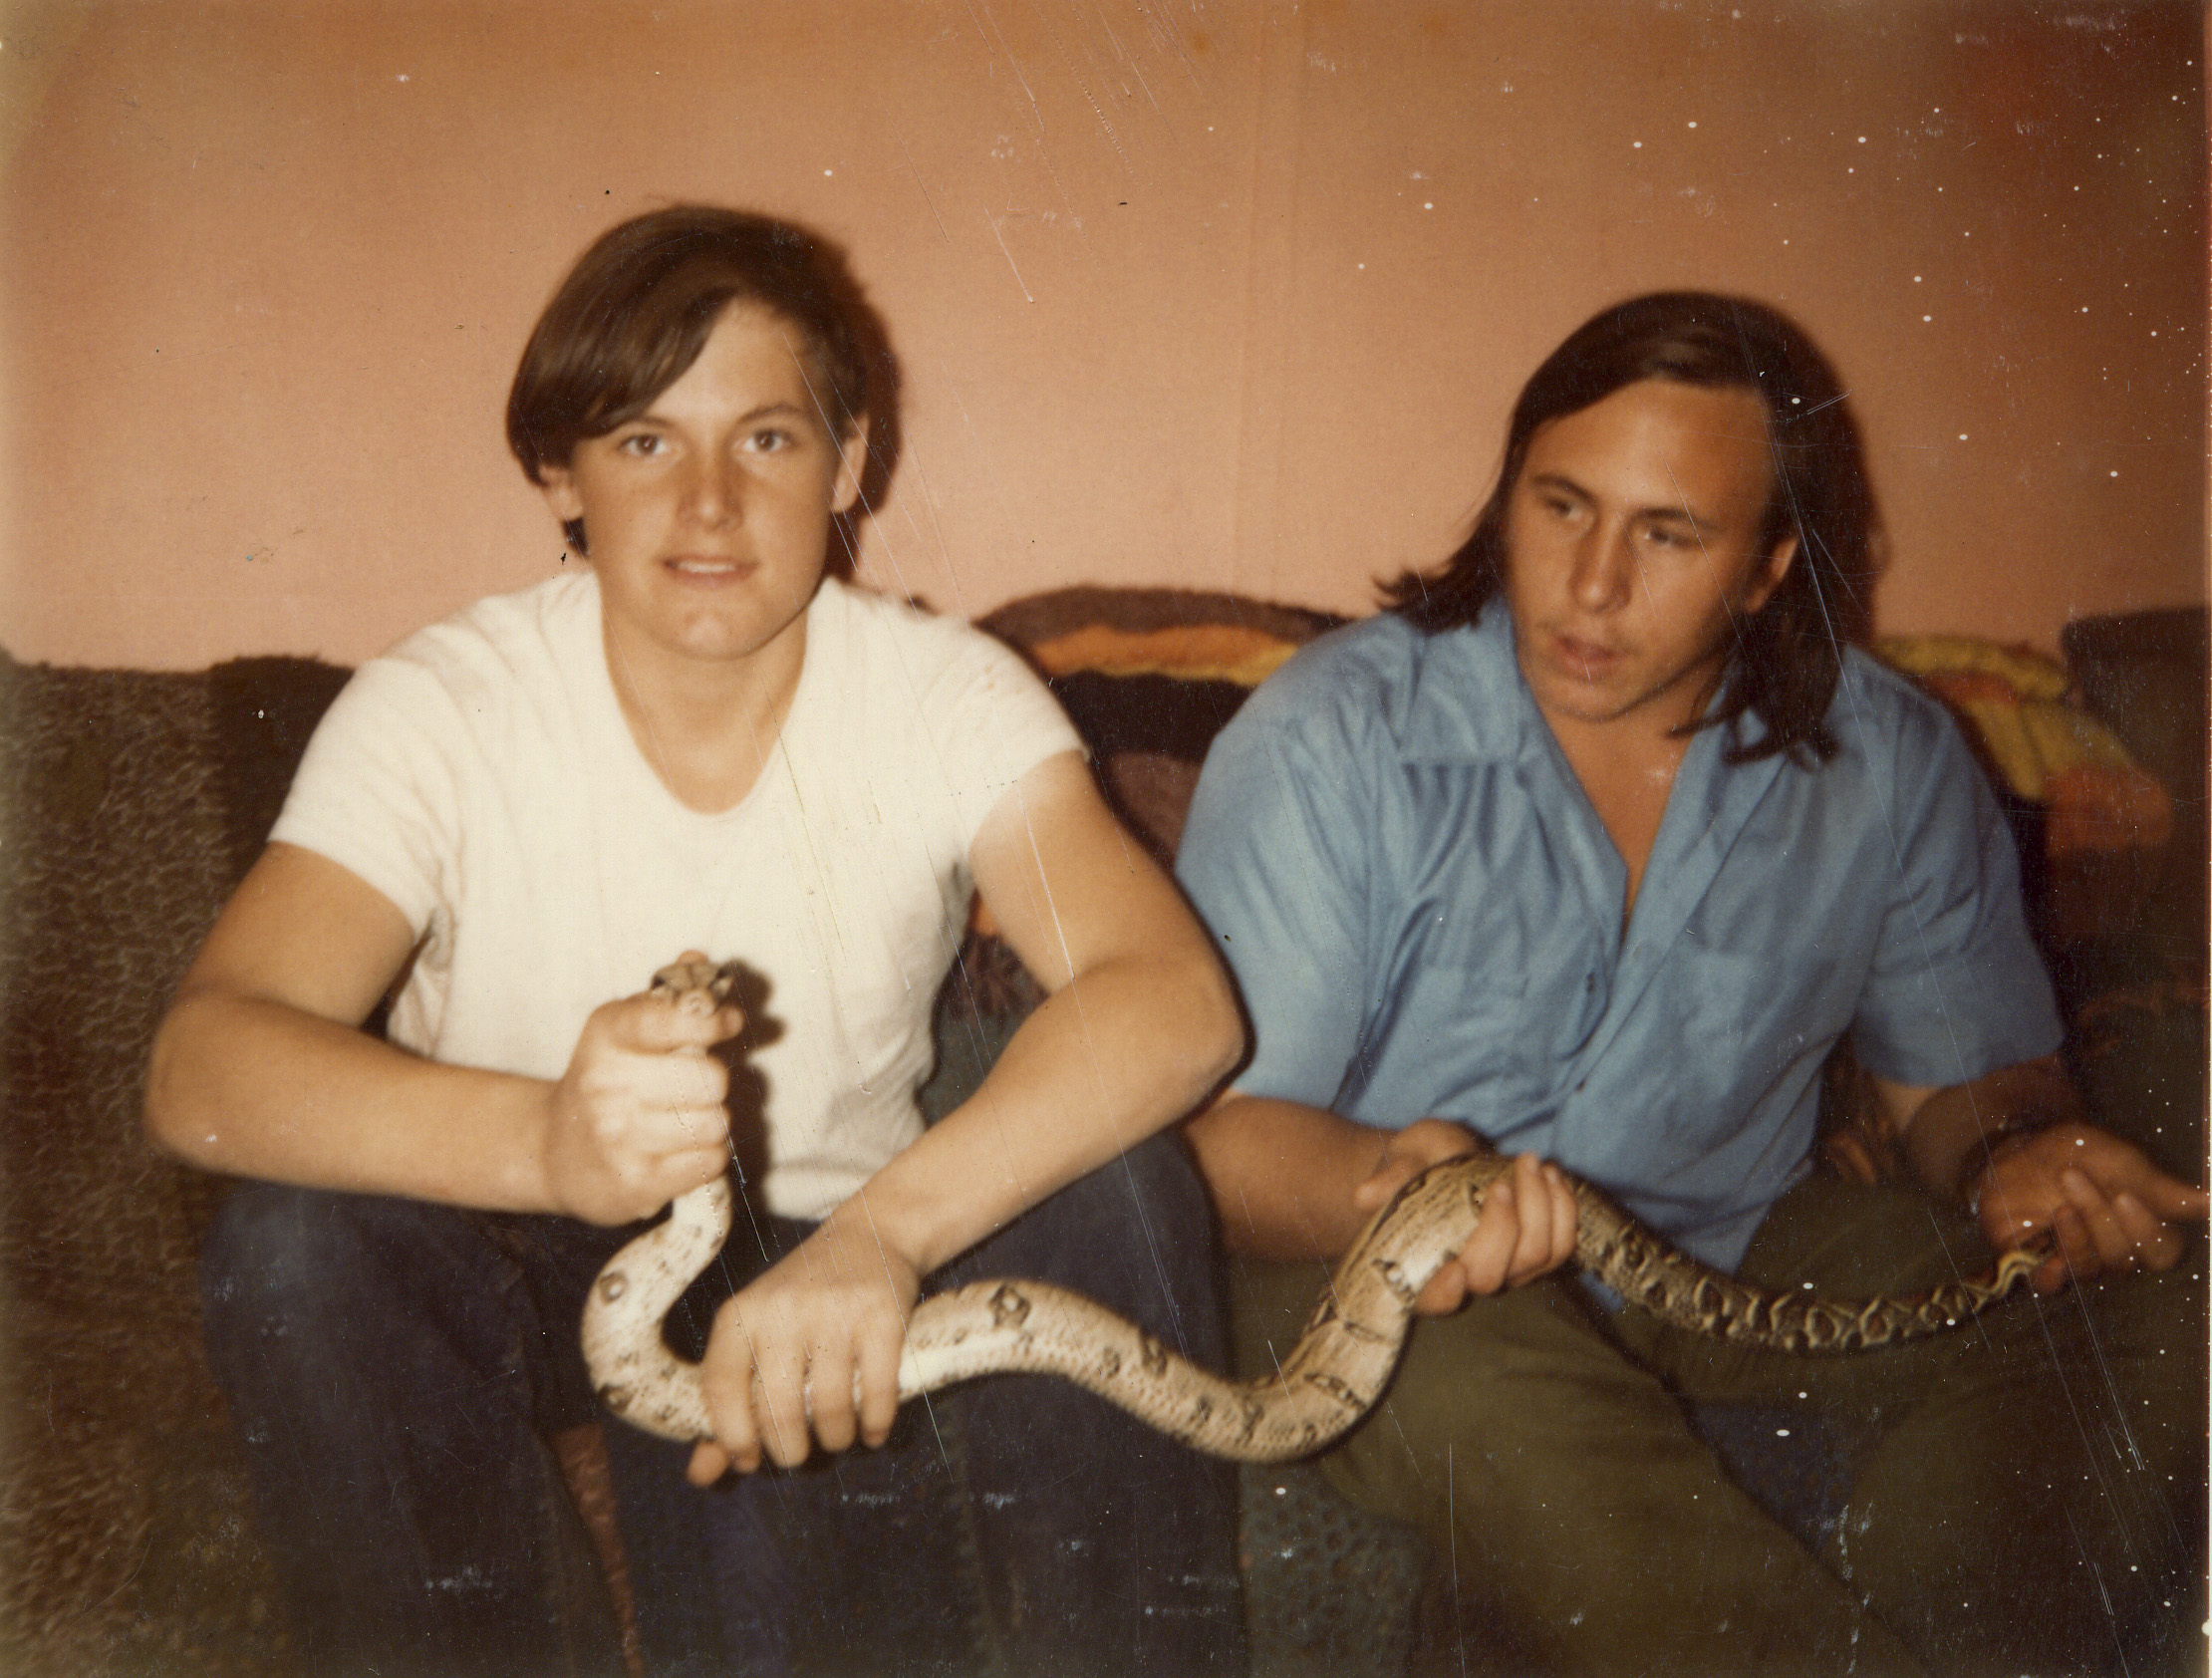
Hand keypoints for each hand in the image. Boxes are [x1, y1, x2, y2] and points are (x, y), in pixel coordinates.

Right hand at [540, 952, 741, 1225]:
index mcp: (607, 1033)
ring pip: (716, 1123)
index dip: (714, 1021)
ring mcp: (617, 1137)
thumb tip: (697, 958)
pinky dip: (707, 1156)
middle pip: (712, 1078)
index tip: (724, 1024)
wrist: (553, 1150)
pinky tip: (679, 1152)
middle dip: (714, 1082)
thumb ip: (668, 994)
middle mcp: (606, 1084)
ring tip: (682, 1121)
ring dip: (711, 1122)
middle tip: (692, 1088)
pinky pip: (711, 1160)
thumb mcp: (625, 1027)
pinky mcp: (634, 1183)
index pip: (677, 1018)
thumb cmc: (609, 1079)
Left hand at [687, 1202, 921, 1481]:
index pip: (720, 1387)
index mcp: (741, 1313)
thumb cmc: (802, 1300)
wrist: (870, 1236)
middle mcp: (783, 1309)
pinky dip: (875, 1424)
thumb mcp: (757, 1336)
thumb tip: (701, 1475)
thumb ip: (729, 1405)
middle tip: (797, 1455)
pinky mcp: (883, 1316)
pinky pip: (879, 1392)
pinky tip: (871, 1431)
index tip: (748, 1460)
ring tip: (837, 1438)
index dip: (731, 1435)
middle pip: (778, 1408)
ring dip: (835, 1439)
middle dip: (788, 1449)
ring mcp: (836, 1311)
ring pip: (831, 1407)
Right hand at [1350, 1120, 1579, 1312]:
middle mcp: (1468, 1275)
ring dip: (1541, 1210)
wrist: (1445, 1160)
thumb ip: (1389, 1178)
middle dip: (1504, 1228)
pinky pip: (1562, 1245)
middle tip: (1499, 1182)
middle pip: (1494, 1275)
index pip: (1433, 1298)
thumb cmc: (1414, 1164)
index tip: (1454, 1266)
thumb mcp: (1400, 1162)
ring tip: (1530, 1164)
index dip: (1446, 1292)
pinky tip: (1551, 1174)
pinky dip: (1564, 1208)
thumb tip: (1365, 1195)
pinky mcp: (1537, 1250)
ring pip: (1536, 1259)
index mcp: (1423, 1264)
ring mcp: (1507, 1267)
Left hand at [1968, 1123, 2207, 1292]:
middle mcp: (2116, 1252)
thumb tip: (2209, 1203)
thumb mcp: (2119, 1161)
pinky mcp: (2038, 1266)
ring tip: (2058, 1196)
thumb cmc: (2077, 1155)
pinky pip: (2050, 1285)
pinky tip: (2048, 1252)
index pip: (2164, 1251)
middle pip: (2126, 1257)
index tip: (2126, 1196)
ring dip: (2074, 1230)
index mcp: (2143, 1228)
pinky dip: (2049, 1272)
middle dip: (2099, 1216)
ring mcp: (2079, 1261)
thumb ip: (2161, 1188)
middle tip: (2074, 1177)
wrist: (2019, 1150)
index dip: (2148, 1231)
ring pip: (2092, 1266)